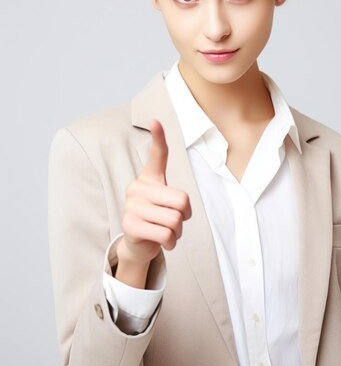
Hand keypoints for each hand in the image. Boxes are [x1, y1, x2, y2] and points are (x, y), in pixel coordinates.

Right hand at [116, 119, 191, 286]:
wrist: (139, 244)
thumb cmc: (158, 220)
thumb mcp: (167, 204)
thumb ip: (176, 200)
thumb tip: (180, 208)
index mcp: (149, 179)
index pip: (157, 155)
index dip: (158, 138)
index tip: (156, 121)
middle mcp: (137, 188)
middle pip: (182, 201)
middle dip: (184, 217)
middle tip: (175, 222)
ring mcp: (131, 206)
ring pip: (175, 220)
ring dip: (178, 233)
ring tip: (167, 232)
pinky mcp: (129, 225)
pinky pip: (165, 234)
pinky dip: (171, 243)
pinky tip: (164, 242)